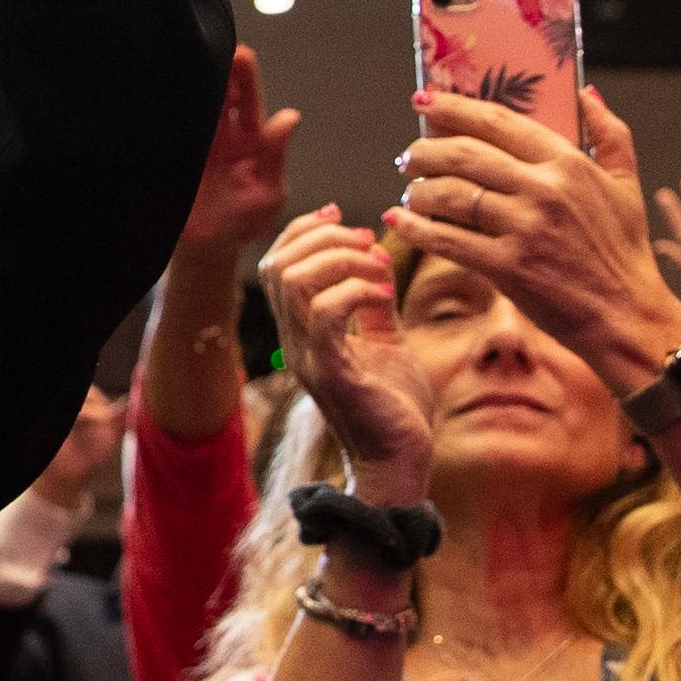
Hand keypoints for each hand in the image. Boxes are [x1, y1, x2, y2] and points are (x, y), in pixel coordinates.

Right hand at [175, 44, 297, 260]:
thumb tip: (290, 117)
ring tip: (187, 60)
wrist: (206, 251)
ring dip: (192, 84)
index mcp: (250, 140)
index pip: (248, 100)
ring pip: (194, 104)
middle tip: (213, 47)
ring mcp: (195, 142)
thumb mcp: (268, 194)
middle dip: (217, 68)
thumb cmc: (244, 224)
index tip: (242, 55)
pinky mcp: (174, 153)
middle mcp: (222, 134)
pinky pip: (170, 127)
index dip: (246, 76)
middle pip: (219, 92)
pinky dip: (167, 109)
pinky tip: (161, 90)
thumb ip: (275, 156)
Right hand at [258, 207, 435, 494]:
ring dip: (340, 259)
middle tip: (368, 241)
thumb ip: (374, 303)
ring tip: (377, 266)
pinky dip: (357, 290)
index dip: (305, 230)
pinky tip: (386, 296)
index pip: (279, 263)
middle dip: (324, 237)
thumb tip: (376, 259)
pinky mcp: (332, 373)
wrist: (402, 462)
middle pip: (280, 264)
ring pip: (296, 282)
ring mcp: (309, 358)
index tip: (344, 218)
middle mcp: (296, 342)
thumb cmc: (395, 407)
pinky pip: (326, 314)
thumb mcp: (386, 340)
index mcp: (303, 331)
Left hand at [393, 86, 680, 397]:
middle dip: (426, 151)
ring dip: (419, 189)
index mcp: (568, 163)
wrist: (625, 314)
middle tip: (408, 156)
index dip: (453, 107)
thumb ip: (609, 134)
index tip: (423, 100)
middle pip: (465, 155)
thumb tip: (585, 93)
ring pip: (451, 194)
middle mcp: (543, 189)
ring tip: (409, 191)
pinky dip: (416, 228)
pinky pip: (447, 239)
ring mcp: (524, 228)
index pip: (498, 122)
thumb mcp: (627, 185)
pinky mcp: (508, 267)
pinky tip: (400, 221)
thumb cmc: (624, 251)